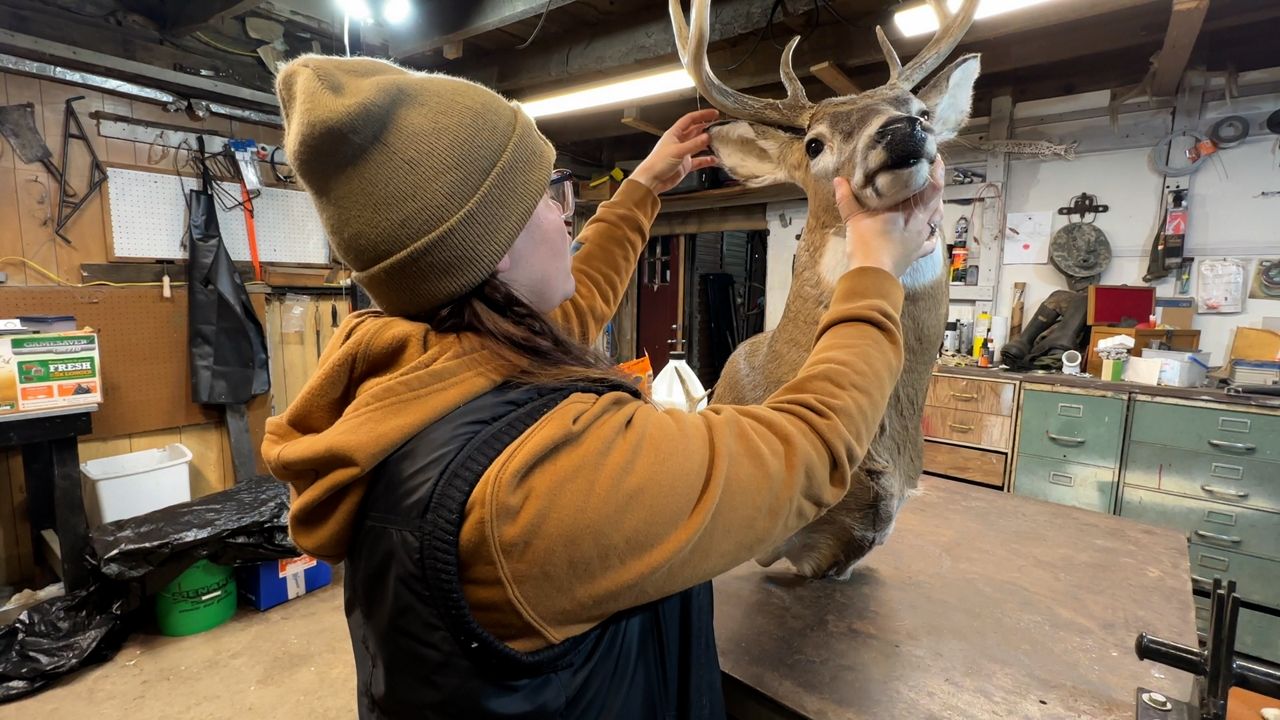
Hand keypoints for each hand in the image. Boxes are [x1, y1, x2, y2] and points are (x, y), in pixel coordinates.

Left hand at [629, 109, 719, 193]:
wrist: (652, 180)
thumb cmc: (658, 163)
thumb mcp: (678, 151)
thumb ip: (694, 144)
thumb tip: (707, 136)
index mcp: (674, 134)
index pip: (690, 119)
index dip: (702, 115)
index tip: (713, 113)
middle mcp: (679, 142)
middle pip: (695, 131)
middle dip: (706, 128)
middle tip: (718, 126)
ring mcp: (682, 153)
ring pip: (698, 145)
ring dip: (707, 143)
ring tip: (718, 141)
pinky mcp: (685, 165)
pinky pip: (698, 161)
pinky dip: (706, 160)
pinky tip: (714, 160)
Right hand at [833, 158, 943, 277]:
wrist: (872, 275)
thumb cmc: (866, 245)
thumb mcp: (853, 218)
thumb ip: (846, 198)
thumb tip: (839, 180)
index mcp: (908, 210)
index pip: (931, 187)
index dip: (936, 172)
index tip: (935, 159)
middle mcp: (918, 222)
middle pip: (937, 200)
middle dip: (937, 185)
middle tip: (933, 174)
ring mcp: (919, 239)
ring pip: (936, 219)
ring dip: (936, 207)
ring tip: (932, 199)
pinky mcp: (916, 254)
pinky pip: (930, 243)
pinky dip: (931, 235)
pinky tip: (929, 231)